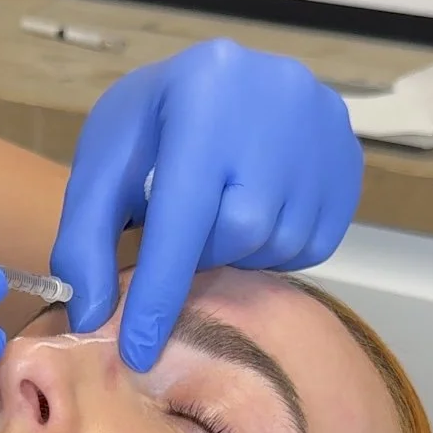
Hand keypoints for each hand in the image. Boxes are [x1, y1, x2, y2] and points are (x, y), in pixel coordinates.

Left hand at [51, 39, 362, 369]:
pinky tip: (255, 216)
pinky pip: (318, 240)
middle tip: (183, 237)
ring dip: (241, 253)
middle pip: (242, 230)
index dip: (158, 291)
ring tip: (218, 219)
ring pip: (282, 240)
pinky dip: (279, 248)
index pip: (182, 213)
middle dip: (203, 254)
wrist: (211, 83)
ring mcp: (322, 122)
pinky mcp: (348, 151)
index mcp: (199, 90)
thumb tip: (89, 314)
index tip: (137, 350)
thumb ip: (84, 239)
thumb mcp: (102, 166)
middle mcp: (274, 95)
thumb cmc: (148, 127)